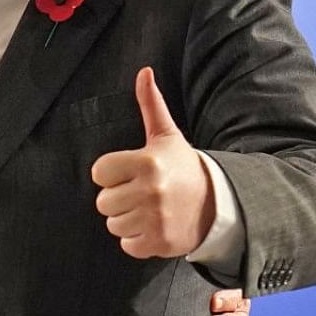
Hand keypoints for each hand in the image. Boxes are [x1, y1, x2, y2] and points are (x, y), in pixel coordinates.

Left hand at [90, 67, 214, 257]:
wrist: (217, 203)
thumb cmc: (182, 166)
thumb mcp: (166, 135)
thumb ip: (150, 104)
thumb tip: (143, 71)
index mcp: (148, 162)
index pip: (99, 172)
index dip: (111, 173)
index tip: (130, 172)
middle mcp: (151, 190)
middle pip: (102, 201)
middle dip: (118, 197)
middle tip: (141, 192)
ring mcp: (156, 218)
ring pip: (113, 224)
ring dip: (127, 219)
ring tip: (149, 208)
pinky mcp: (160, 243)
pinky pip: (126, 244)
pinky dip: (137, 239)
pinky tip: (154, 225)